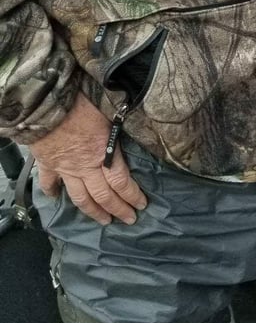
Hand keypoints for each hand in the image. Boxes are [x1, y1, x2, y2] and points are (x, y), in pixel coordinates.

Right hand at [31, 93, 146, 224]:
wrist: (45, 103)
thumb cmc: (80, 102)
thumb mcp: (109, 111)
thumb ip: (120, 123)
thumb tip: (135, 119)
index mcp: (103, 153)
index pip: (121, 182)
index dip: (133, 196)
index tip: (142, 205)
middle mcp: (85, 167)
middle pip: (104, 195)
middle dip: (118, 209)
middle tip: (129, 219)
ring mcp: (65, 168)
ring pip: (80, 197)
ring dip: (92, 211)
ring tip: (103, 220)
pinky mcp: (47, 164)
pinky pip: (49, 183)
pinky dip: (53, 192)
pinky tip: (56, 199)